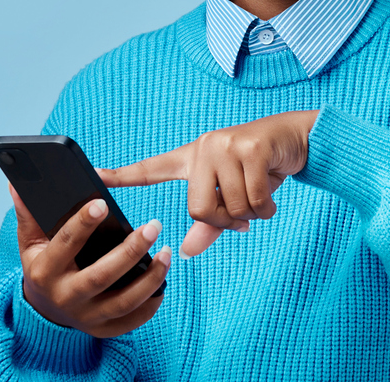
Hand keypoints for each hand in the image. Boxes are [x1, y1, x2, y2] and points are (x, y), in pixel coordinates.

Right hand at [10, 185, 170, 337]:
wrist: (44, 309)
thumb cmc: (42, 265)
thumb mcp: (30, 242)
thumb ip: (28, 214)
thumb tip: (17, 183)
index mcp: (45, 272)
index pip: (65, 244)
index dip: (83, 223)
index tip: (103, 203)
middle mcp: (65, 297)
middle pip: (101, 276)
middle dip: (130, 251)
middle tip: (154, 225)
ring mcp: (85, 317)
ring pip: (123, 302)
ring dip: (150, 277)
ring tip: (166, 252)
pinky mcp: (102, 330)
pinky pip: (131, 321)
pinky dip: (150, 304)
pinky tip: (162, 282)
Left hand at [99, 110, 318, 257]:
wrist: (295, 137)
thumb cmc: (260, 168)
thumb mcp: (233, 196)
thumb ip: (209, 225)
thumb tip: (185, 252)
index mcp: (191, 158)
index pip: (150, 169)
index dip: (121, 175)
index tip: (93, 175)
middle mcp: (203, 148)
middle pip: (198, 208)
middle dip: (224, 221)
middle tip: (241, 219)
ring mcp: (225, 145)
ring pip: (230, 207)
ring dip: (252, 214)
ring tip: (260, 200)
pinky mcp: (250, 147)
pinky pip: (254, 199)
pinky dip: (267, 209)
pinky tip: (272, 197)